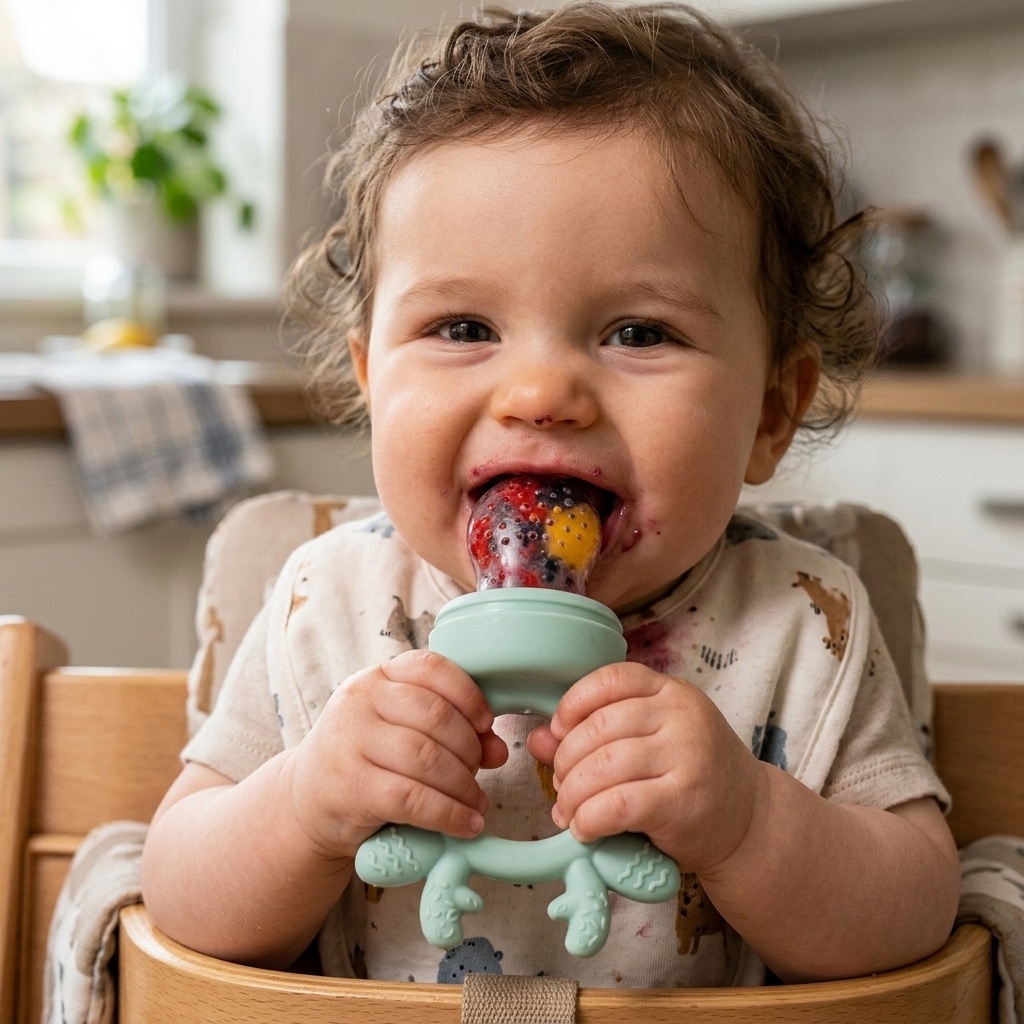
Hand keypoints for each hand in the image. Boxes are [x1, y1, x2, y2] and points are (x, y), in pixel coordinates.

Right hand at [283, 650, 507, 860]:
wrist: (306, 801)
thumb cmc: (366, 759)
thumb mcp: (400, 731)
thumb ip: (449, 730)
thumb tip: (498, 750)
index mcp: (377, 677)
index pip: (431, 668)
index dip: (469, 694)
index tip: (486, 723)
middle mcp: (360, 702)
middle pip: (435, 716)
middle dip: (469, 747)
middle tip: (479, 771)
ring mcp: (351, 743)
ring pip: (427, 758)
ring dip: (464, 785)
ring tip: (476, 803)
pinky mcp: (351, 788)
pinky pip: (413, 799)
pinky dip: (449, 814)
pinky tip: (466, 824)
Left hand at [527, 662, 763, 872]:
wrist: (751, 820)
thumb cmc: (692, 775)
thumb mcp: (650, 741)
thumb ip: (596, 733)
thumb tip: (538, 739)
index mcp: (671, 691)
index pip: (610, 679)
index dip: (573, 704)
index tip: (557, 731)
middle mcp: (681, 716)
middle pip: (599, 727)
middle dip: (565, 760)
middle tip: (560, 784)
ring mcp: (686, 757)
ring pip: (603, 767)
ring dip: (572, 794)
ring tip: (567, 812)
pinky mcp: (683, 801)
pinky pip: (617, 805)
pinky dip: (589, 819)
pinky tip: (585, 829)